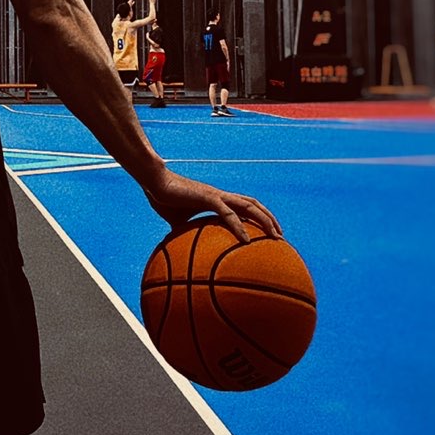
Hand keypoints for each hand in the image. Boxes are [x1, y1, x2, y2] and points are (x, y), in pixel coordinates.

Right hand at [142, 167, 282, 243]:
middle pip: (253, 204)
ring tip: (275, 236)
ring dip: (265, 220)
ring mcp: (216, 195)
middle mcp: (221, 196)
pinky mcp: (208, 198)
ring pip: (249, 206)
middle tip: (280, 236)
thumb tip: (184, 252)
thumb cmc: (164, 199)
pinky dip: (239, 227)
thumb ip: (185, 234)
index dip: (258, 216)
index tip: (267, 232)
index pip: (244, 205)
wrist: (154, 183)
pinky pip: (229, 214)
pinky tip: (246, 241)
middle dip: (269, 219)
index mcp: (216, 199)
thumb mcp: (177, 222)